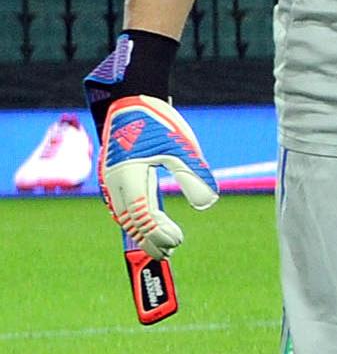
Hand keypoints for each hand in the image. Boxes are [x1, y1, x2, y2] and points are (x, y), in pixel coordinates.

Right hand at [94, 95, 217, 252]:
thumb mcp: (181, 148)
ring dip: (141, 232)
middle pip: (130, 220)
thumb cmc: (158, 122)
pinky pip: (121, 205)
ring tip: (162, 245)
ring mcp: (111, 178)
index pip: (143, 215)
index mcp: (129, 175)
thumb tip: (207, 204)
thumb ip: (194, 176)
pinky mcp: (113, 175)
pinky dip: (135, 220)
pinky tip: (149, 226)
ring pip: (124, 215)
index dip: (159, 233)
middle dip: (149, 239)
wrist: (131, 101)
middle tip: (171, 252)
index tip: (178, 241)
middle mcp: (115, 180)